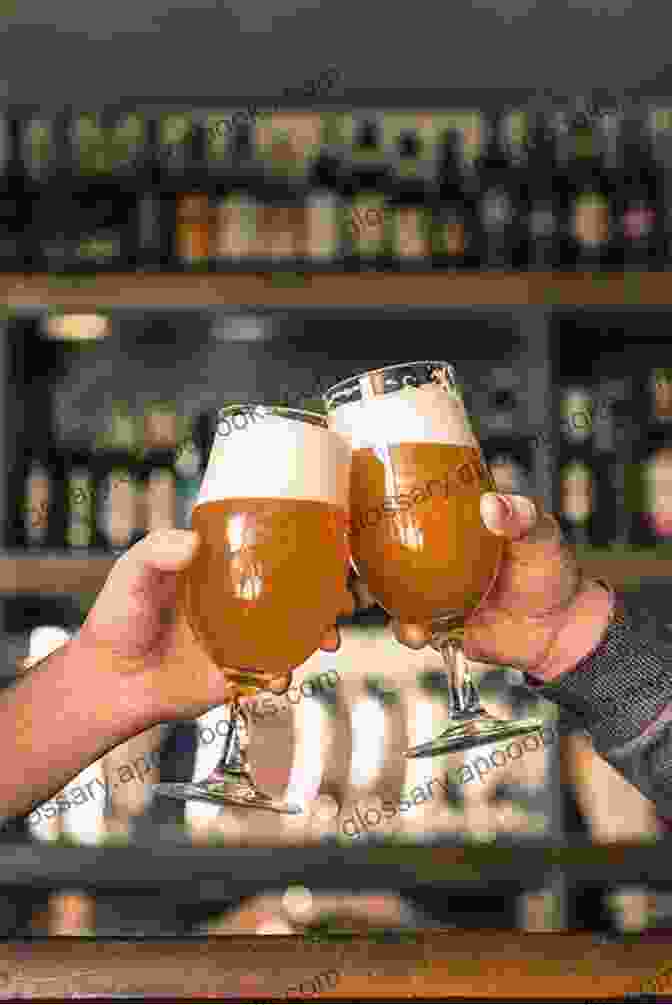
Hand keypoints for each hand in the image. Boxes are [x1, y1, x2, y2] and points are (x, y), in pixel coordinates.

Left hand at [76, 529, 350, 723]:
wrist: (107, 680)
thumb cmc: (118, 616)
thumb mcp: (133, 572)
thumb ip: (157, 551)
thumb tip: (191, 542)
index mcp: (227, 568)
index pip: (279, 550)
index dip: (314, 548)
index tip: (340, 546)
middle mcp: (245, 600)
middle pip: (303, 591)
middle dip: (335, 594)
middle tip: (349, 599)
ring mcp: (246, 637)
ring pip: (300, 632)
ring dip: (323, 633)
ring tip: (329, 639)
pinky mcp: (240, 673)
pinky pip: (275, 672)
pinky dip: (286, 673)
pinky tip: (281, 676)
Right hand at [391, 493, 610, 678]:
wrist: (558, 630)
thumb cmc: (550, 571)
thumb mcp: (540, 535)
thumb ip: (520, 517)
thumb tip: (492, 506)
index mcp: (456, 523)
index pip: (417, 503)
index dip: (390, 499)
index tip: (373, 498)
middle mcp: (437, 555)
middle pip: (391, 547)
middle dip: (369, 551)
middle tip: (365, 554)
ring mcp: (434, 589)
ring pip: (394, 588)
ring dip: (384, 595)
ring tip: (394, 599)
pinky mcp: (438, 623)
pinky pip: (412, 626)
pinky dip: (407, 630)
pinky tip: (416, 632)